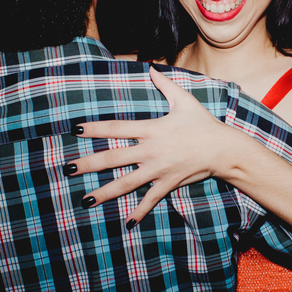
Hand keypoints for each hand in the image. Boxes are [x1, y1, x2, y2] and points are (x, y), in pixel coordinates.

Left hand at [70, 68, 235, 224]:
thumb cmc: (203, 123)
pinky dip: (139, 212)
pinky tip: (127, 224)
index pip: (116, 128)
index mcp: (151, 129)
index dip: (95, 129)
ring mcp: (159, 169)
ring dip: (105, 192)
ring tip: (86, 200)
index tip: (76, 130)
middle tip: (68, 168)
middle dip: (89, 164)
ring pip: (126, 183)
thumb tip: (151, 68)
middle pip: (113, 158)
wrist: (223, 149)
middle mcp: (150, 150)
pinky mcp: (168, 183)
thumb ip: (165, 84)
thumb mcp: (184, 100)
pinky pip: (151, 199)